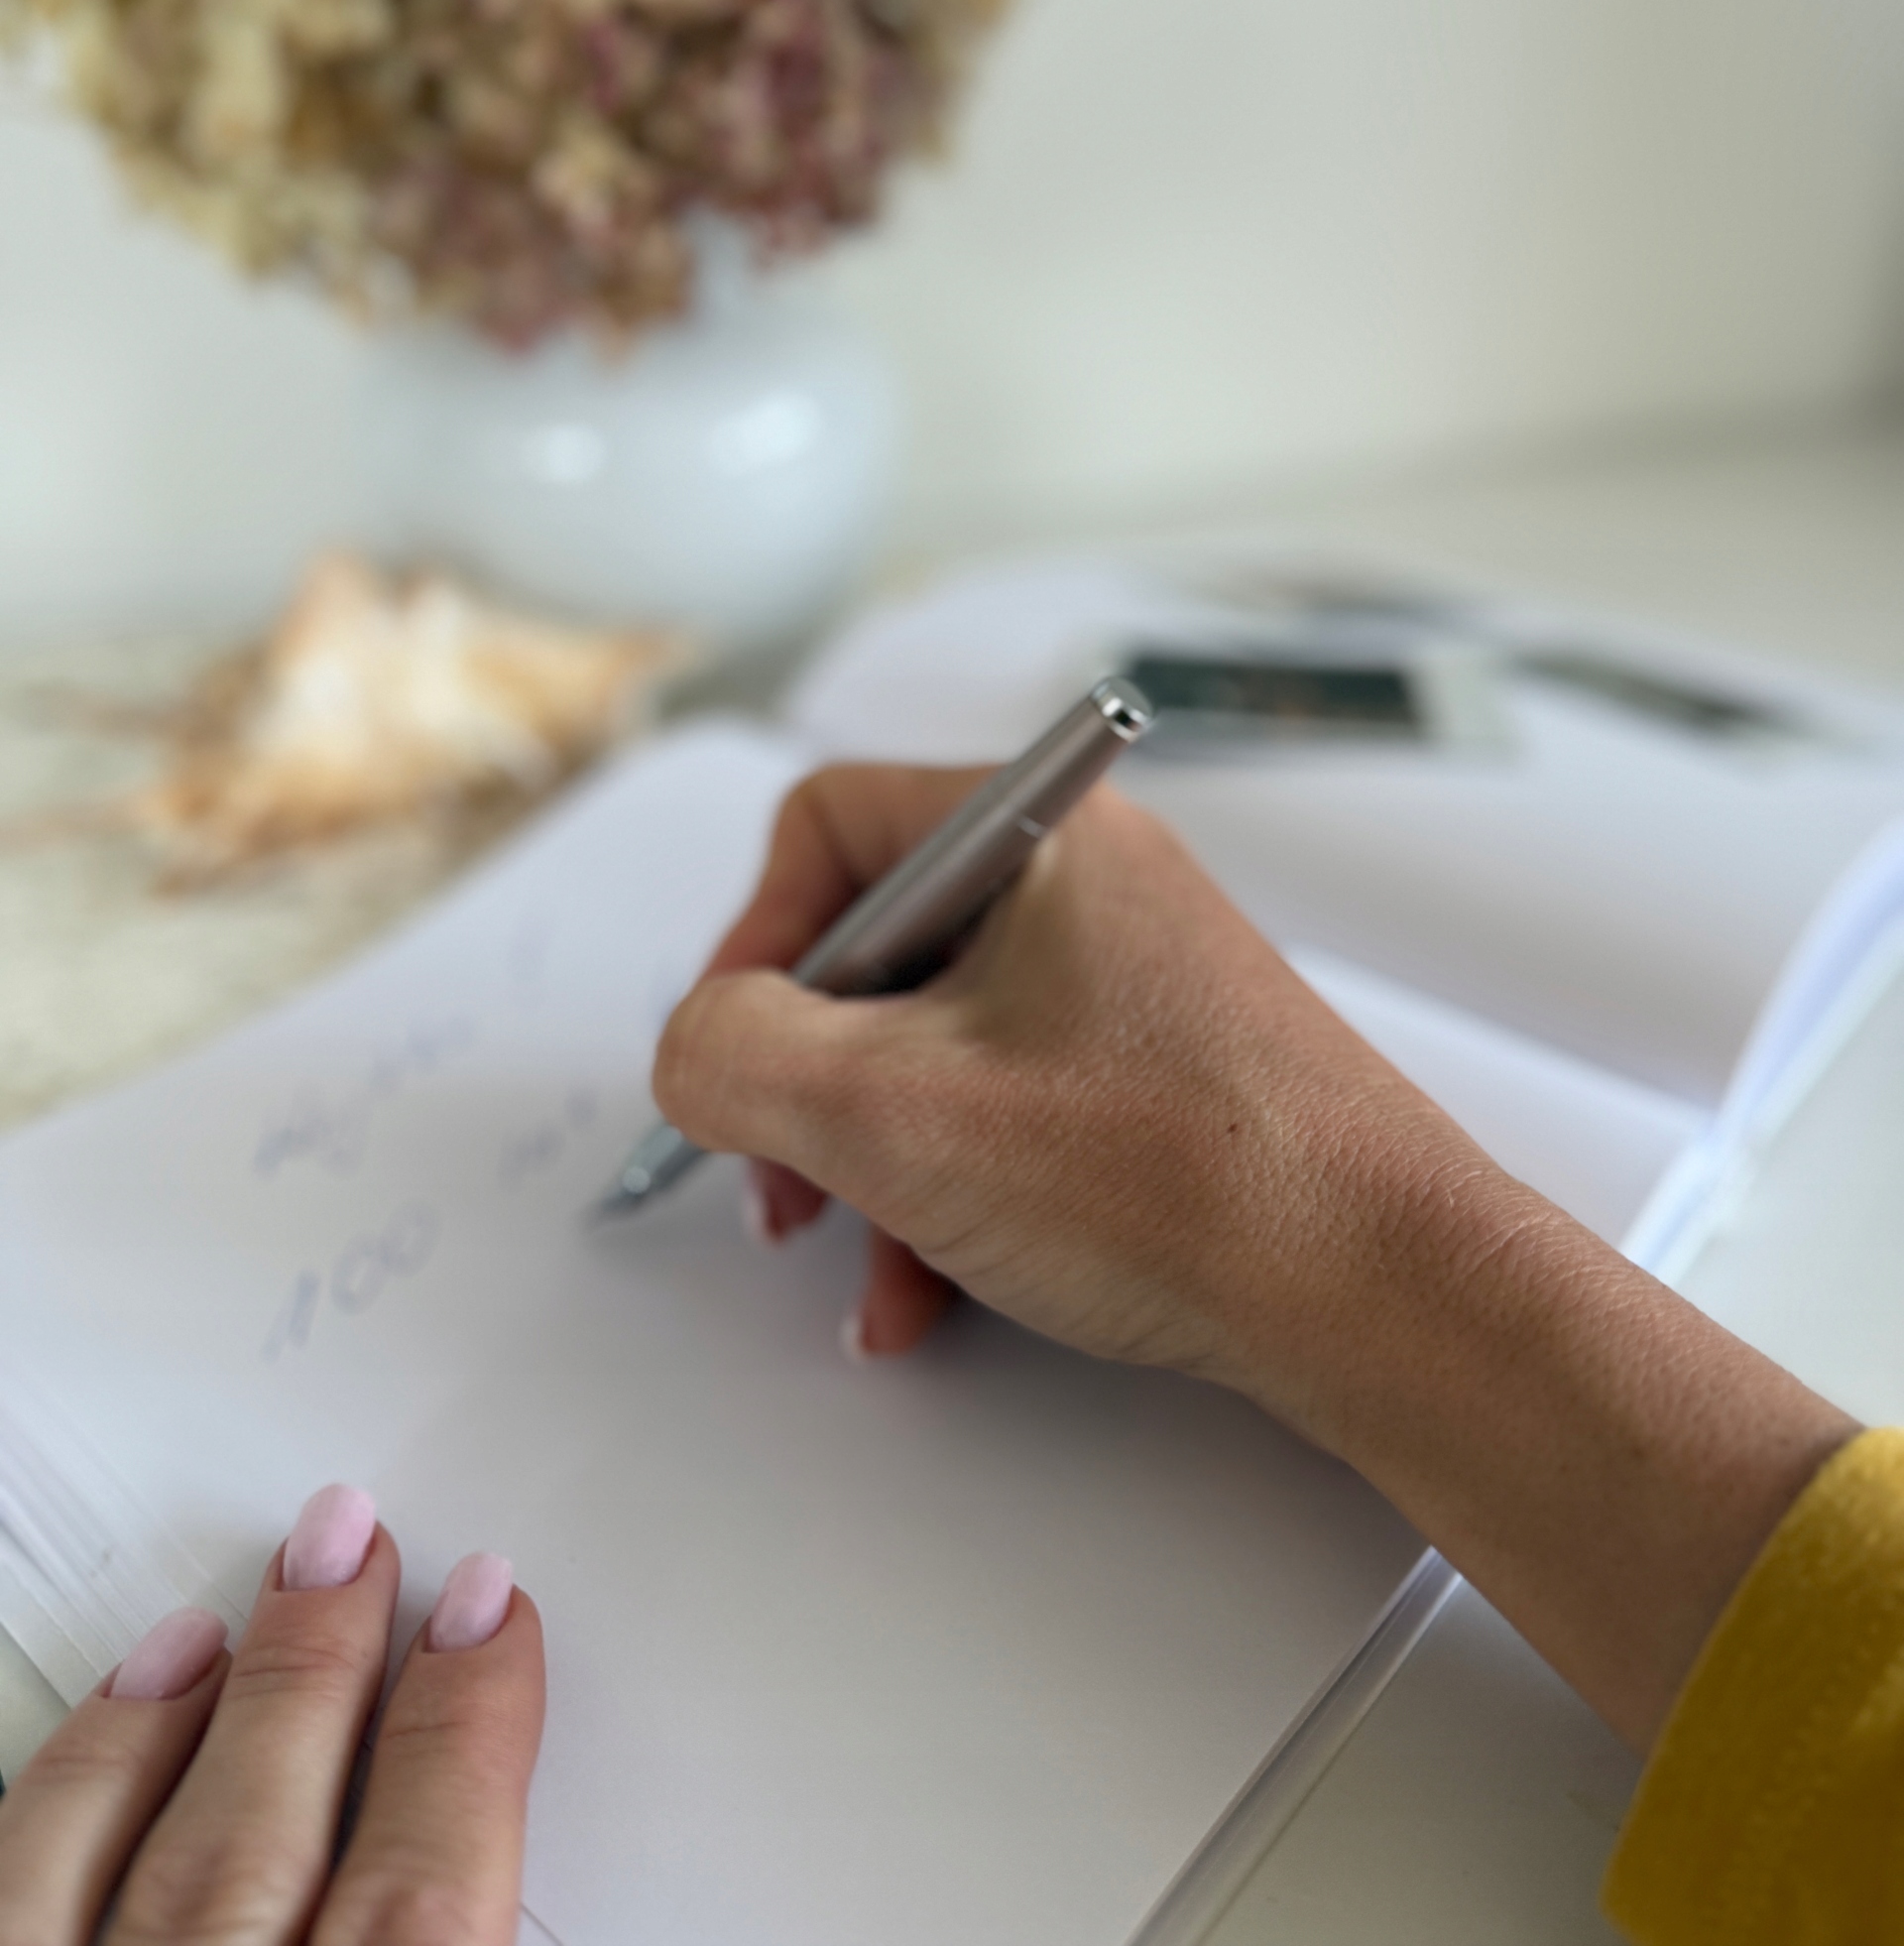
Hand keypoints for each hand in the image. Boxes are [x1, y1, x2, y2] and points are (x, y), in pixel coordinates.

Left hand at [0, 1485, 542, 1945]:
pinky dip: (85, 1774)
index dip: (470, 1739)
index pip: (428, 1903)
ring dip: (234, 1693)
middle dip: (337, 1668)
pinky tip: (141, 1686)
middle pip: (277, 1838)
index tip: (490, 1625)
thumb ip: (454, 1942)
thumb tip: (508, 1843)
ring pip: (163, 1844)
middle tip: (368, 1547)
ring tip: (292, 1576)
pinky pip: (22, 1886)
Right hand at [656, 761, 1857, 1751]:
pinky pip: (1011, 1105)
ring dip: (872, 1164)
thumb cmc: (1172, 1173)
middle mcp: (1090, 883)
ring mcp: (1134, 981)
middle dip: (806, 1085)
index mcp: (1035, 833)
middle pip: (875, 950)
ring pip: (936, 1045)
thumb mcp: (888, 1110)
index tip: (733, 1057)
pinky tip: (935, 1299)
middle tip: (785, 1186)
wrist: (1381, 1290)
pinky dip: (953, 1193)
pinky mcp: (1166, 1075)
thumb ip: (732, 1056)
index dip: (750, 943)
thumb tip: (697, 1048)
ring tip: (869, 1273)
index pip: (827, 825)